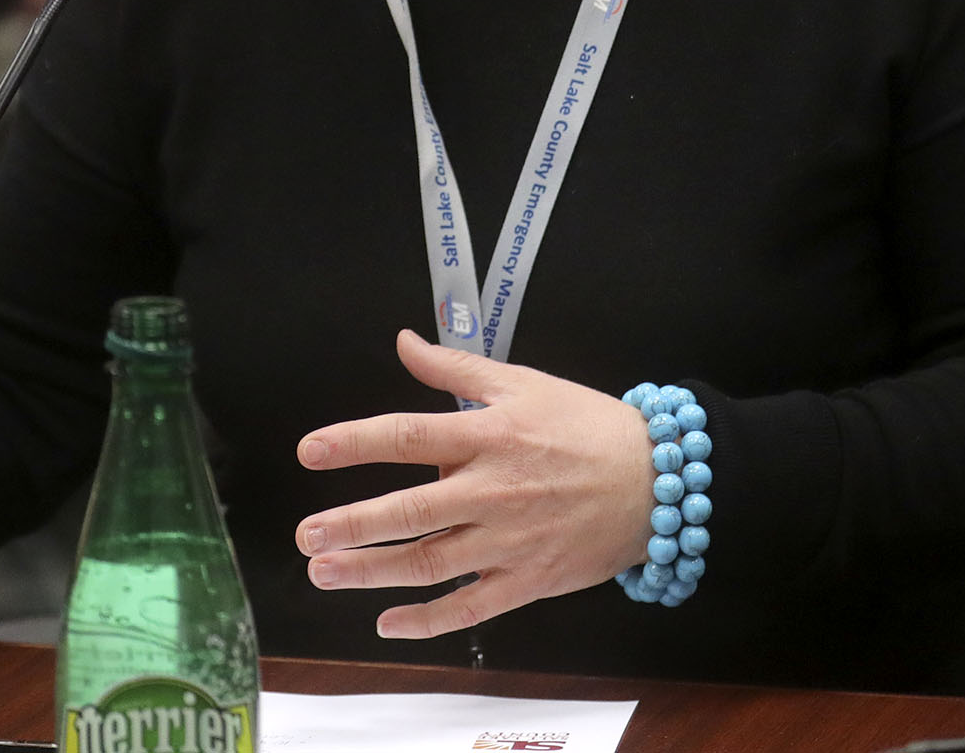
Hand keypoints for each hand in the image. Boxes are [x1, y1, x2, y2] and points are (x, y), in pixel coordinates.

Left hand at [295, 330, 651, 638]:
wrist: (659, 481)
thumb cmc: (586, 427)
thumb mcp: (522, 382)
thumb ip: (455, 368)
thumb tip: (403, 341)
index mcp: (489, 435)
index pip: (409, 436)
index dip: (354, 442)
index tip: (310, 451)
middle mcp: (493, 490)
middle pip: (411, 510)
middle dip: (352, 523)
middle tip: (306, 534)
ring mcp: (510, 540)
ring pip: (431, 562)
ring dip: (372, 571)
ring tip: (324, 572)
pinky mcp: (529, 580)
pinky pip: (470, 606)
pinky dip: (427, 620)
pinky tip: (385, 622)